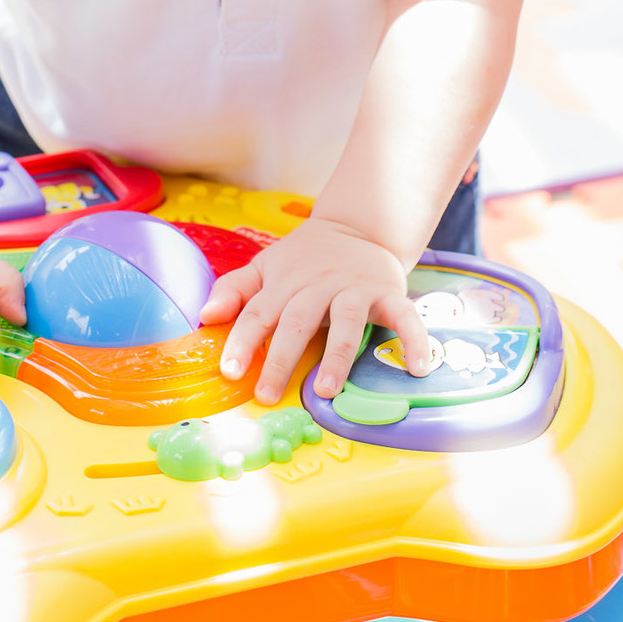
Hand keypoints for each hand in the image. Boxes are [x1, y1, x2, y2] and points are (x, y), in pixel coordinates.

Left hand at [199, 218, 429, 405]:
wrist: (358, 227)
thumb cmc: (304, 259)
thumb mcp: (266, 267)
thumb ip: (235, 289)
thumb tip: (205, 314)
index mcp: (285, 282)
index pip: (258, 312)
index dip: (243, 340)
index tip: (229, 371)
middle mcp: (319, 285)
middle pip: (297, 320)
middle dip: (280, 358)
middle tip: (268, 394)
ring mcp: (355, 289)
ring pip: (346, 323)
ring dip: (336, 356)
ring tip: (324, 389)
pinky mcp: (388, 294)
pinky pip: (405, 316)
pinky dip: (414, 339)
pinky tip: (417, 367)